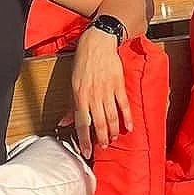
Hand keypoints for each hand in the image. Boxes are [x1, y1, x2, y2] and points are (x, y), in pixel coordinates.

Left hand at [69, 27, 131, 158]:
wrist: (98, 43)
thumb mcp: (73, 83)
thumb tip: (64, 122)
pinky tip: (129, 128)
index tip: (86, 152)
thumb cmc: (83, 62)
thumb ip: (71, 105)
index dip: (84, 140)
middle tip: (102, 147)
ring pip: (111, 117)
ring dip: (113, 131)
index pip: (82, 123)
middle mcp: (93, 95)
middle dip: (101, 138)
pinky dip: (127, 118)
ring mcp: (107, 90)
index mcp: (80, 95)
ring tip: (112, 139)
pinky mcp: (118, 85)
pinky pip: (124, 105)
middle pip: (99, 123)